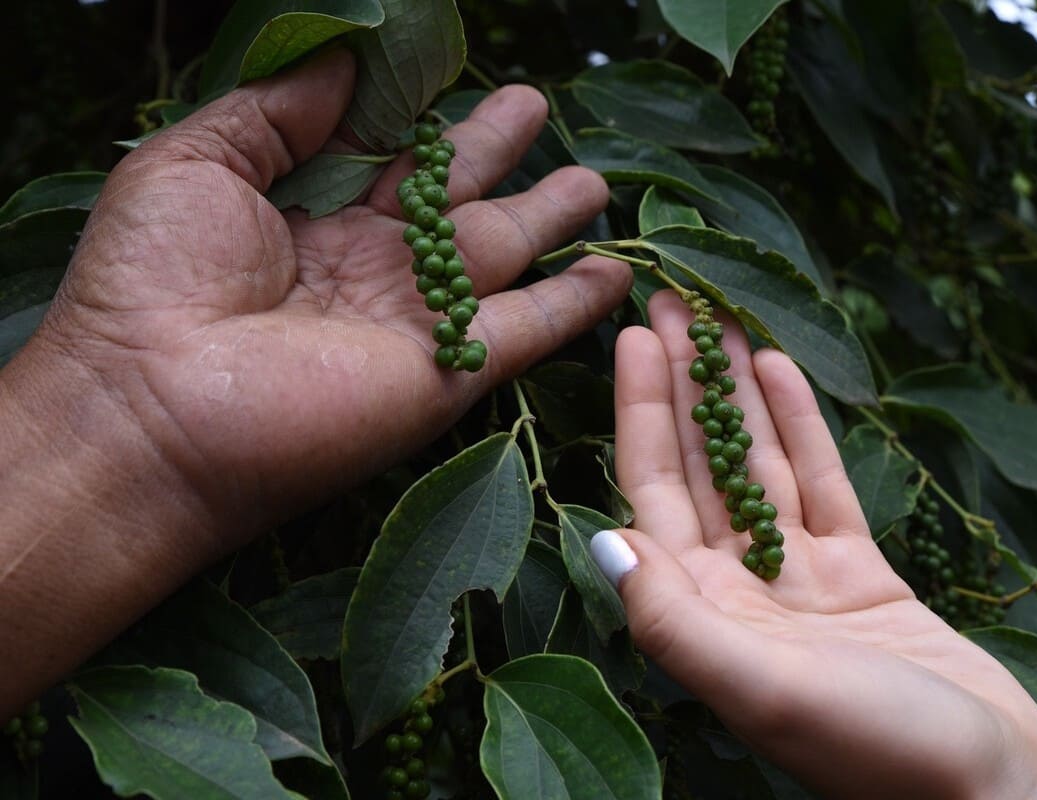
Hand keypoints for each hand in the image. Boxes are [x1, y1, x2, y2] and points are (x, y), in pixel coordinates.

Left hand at [0, 50, 628, 712]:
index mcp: (311, 215)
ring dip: (548, 219)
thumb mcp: (193, 162)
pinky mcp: (448, 370)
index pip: (385, 154)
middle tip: (535, 107)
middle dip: (496, 152)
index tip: (456, 73)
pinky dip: (574, 304)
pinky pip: (528, 330)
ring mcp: (415, 318)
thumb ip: (275, 110)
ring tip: (593, 185)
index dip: (424, 114)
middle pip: (454, 196)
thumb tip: (344, 60)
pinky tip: (613, 275)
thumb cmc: (151, 282)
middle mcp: (370, 263)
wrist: (155, 410)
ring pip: (502, 254)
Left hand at [597, 292, 1036, 798]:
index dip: (641, 414)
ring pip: (756, 467)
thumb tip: (603, 542)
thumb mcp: (763, 689)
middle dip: (681, 386)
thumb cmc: (876, 753)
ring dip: (735, 394)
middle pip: (698, 468)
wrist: (992, 792)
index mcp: (703, 615)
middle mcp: (739, 591)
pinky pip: (820, 486)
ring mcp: (799, 580)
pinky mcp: (859, 574)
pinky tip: (779, 368)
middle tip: (668, 302)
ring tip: (720, 316)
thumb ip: (676, 621)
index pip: (654, 494)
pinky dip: (800, 427)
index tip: (631, 338)